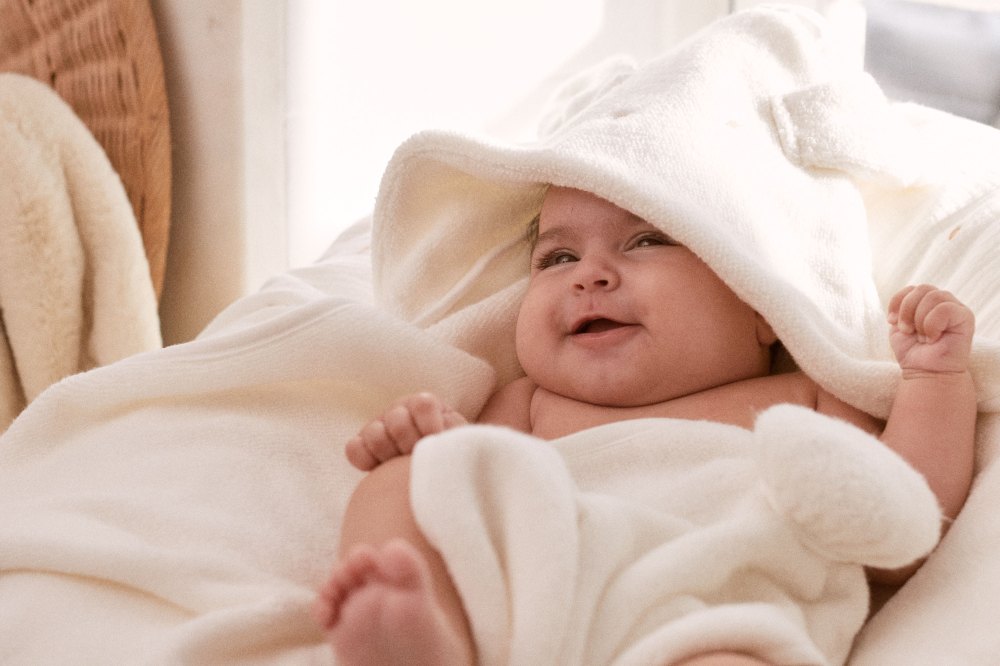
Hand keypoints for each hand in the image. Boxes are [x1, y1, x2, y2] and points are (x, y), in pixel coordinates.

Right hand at [345, 393, 466, 470]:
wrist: (435, 474)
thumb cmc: (450, 456)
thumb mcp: (458, 439)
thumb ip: (452, 430)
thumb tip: (444, 437)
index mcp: (424, 405)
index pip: (423, 405)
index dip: (430, 427)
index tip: (437, 442)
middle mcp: (399, 410)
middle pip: (397, 421)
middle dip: (410, 444)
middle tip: (418, 457)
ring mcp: (378, 426)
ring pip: (375, 434)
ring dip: (390, 453)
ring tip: (401, 464)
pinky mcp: (361, 446)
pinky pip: (354, 449)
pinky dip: (365, 458)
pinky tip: (379, 467)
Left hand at [887, 285, 974, 375]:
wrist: (925, 372)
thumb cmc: (913, 351)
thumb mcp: (900, 326)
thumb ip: (902, 307)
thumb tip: (903, 297)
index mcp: (927, 302)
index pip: (911, 288)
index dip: (897, 301)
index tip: (891, 321)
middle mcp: (943, 302)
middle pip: (922, 288)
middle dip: (907, 310)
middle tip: (907, 331)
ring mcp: (956, 308)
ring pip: (933, 296)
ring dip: (920, 319)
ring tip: (922, 337)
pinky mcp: (965, 317)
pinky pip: (945, 308)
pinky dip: (932, 324)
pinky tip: (933, 338)